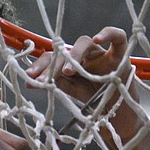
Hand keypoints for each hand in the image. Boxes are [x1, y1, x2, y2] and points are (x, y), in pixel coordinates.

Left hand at [26, 27, 142, 141]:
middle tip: (43, 81)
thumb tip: (32, 82)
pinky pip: (117, 37)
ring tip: (68, 72)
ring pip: (85, 42)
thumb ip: (58, 84)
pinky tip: (98, 38)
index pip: (53, 58)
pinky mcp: (120, 55)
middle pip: (66, 50)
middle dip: (52, 65)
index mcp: (72, 63)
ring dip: (75, 55)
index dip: (40, 66)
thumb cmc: (97, 101)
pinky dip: (108, 34)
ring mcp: (101, 54)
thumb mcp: (73, 93)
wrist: (118, 115)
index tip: (29, 79)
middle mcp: (85, 55)